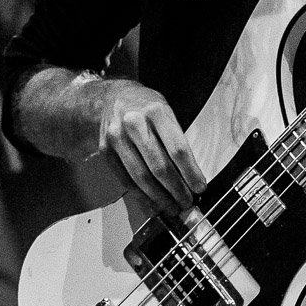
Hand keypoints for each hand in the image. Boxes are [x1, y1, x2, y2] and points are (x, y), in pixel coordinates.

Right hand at [94, 80, 205, 216]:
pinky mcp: (106, 151)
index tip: (200, 188)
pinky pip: (126, 180)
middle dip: (176, 190)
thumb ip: (177, 140)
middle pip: (160, 167)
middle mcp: (134, 124)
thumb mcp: (166, 112)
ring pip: (142, 178)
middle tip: (187, 202)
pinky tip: (153, 205)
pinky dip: (141, 197)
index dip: (190, 173)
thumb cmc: (144, 106)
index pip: (178, 149)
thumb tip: (191, 177)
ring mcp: (117, 138)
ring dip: (160, 198)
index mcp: (156, 112)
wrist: (111, 97)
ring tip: (172, 207)